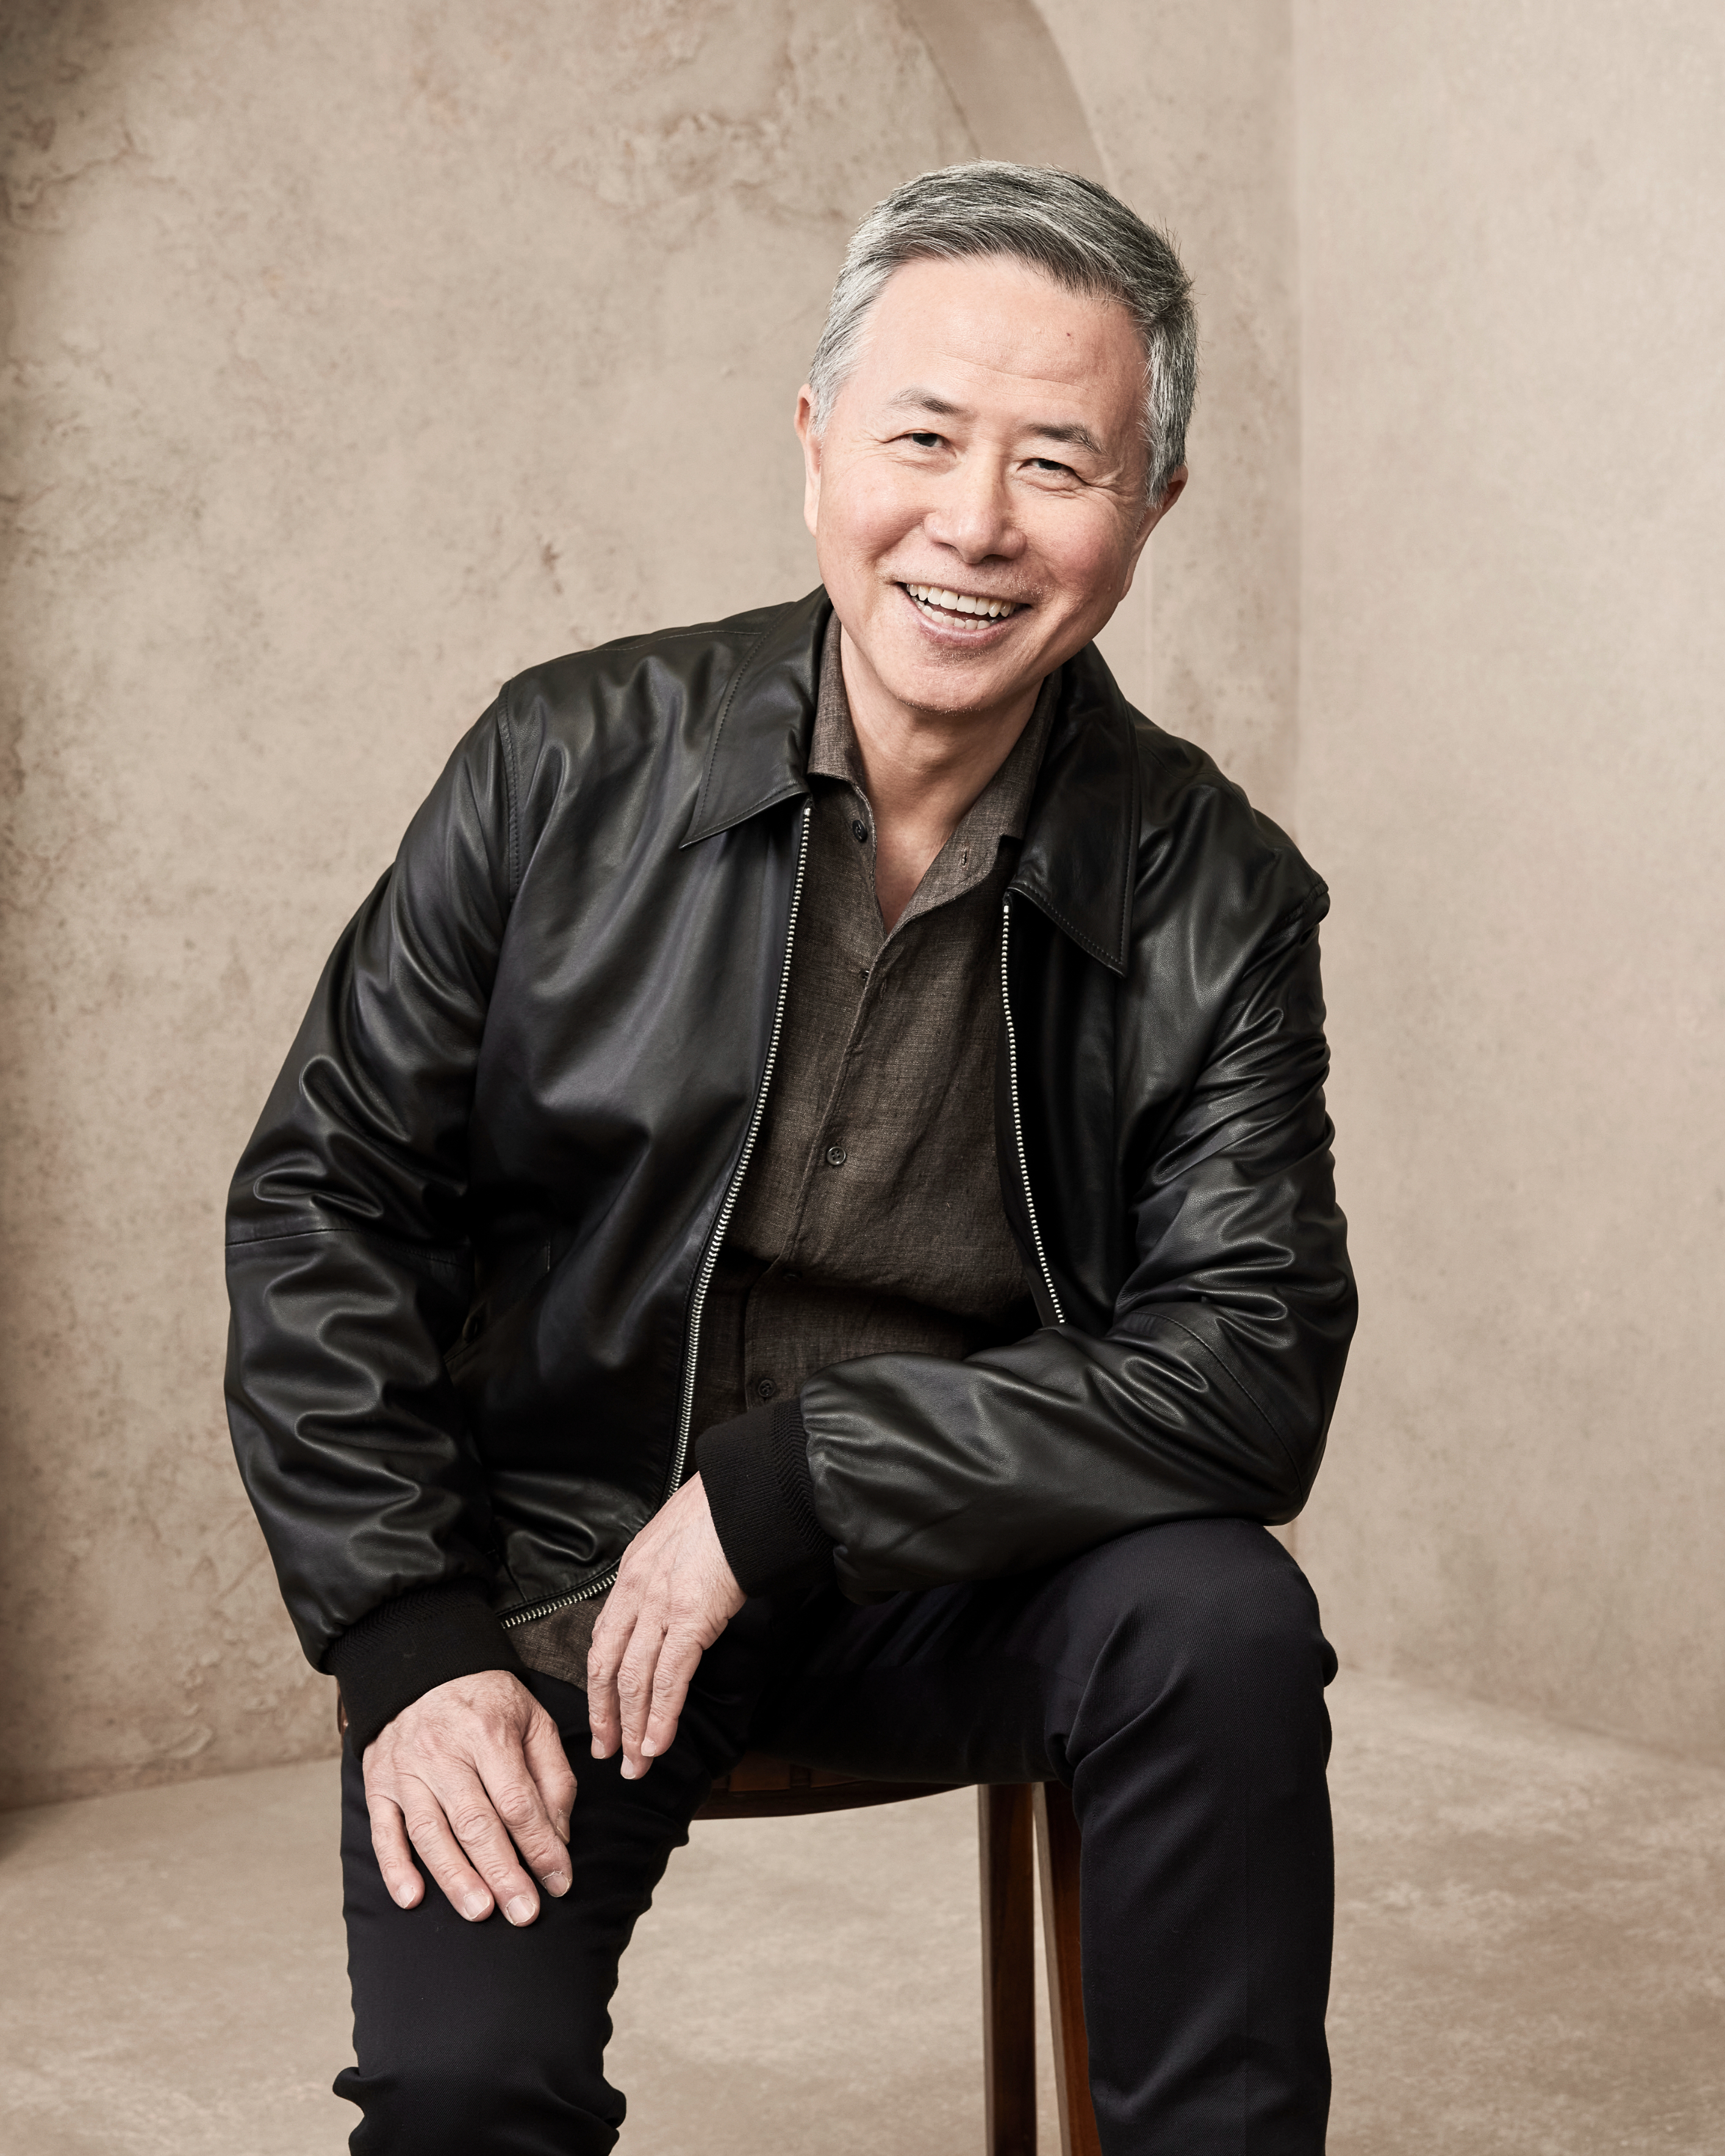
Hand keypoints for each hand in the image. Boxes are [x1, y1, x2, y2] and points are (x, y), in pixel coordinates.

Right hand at [362, 1669, 576, 1924]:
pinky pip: (383, 1831)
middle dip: (503, 1873)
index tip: (560, 1882)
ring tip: (480, 1912)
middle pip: (475, 1822)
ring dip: (455, 1877)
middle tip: (524, 1913)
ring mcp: (406, 1770)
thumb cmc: (486, 1700)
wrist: (420, 1666)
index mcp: (489, 1733)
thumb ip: (553, 1776)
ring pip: (430, 1833)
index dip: (541, 1846)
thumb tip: (559, 1836)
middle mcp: (444, 1752)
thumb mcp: (533, 1719)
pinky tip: (412, 1898)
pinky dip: (395, 1867)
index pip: (518, 1801)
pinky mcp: (378, 1783)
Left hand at [587, 1472, 744, 1779]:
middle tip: (608, 1754)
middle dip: (606, 1717)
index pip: (603, 1640)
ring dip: (633, 1728)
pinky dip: (661, 1715)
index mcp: (632, 1573)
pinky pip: (669, 1677)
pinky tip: (657, 1742)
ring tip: (635, 1762)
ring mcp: (661, 1604)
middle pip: (608, 1667)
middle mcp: (636, 1591)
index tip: (600, 1716)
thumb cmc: (724, 1511)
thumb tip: (670, 1603)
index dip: (598, 1685)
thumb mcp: (676, 1539)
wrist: (750, 1491)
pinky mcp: (691, 1616)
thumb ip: (664, 1574)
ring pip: (634, 1680)